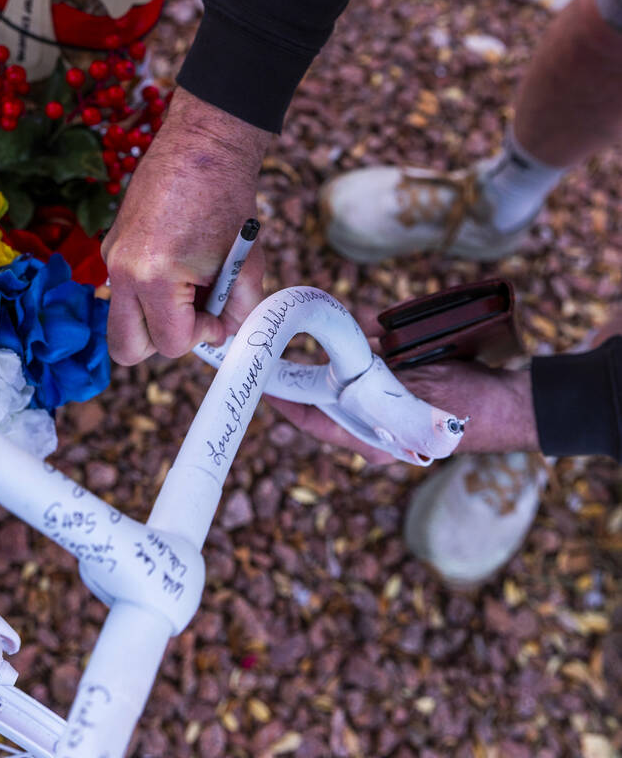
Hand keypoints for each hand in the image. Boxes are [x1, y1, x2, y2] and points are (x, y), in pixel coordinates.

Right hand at [102, 88, 270, 365]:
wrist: (203, 145)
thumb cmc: (228, 200)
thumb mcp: (247, 264)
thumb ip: (239, 310)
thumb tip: (225, 336)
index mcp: (154, 277)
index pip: (170, 343)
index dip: (202, 335)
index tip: (218, 314)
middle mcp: (122, 270)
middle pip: (126, 348)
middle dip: (163, 341)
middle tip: (193, 315)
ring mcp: (111, 256)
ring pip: (122, 320)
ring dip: (154, 317)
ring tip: (187, 286)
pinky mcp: (110, 244)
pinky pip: (123, 290)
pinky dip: (148, 292)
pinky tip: (176, 264)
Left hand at [271, 359, 538, 462]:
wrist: (512, 407)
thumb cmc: (467, 403)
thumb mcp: (416, 381)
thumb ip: (377, 371)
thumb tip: (345, 348)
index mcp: (374, 441)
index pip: (314, 422)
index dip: (286, 402)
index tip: (262, 381)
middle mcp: (376, 435)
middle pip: (327, 404)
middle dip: (313, 373)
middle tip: (287, 348)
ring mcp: (390, 422)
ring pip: (349, 388)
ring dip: (342, 361)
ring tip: (333, 334)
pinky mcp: (403, 406)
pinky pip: (374, 380)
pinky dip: (368, 359)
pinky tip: (370, 334)